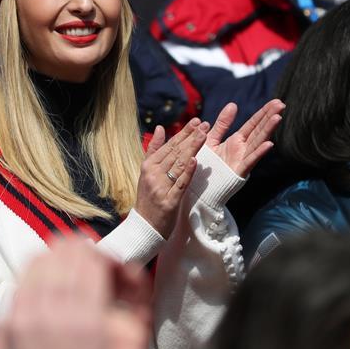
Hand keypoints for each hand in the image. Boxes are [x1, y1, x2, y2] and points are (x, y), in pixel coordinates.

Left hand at [0, 238, 151, 348]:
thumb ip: (136, 310)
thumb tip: (131, 274)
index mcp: (83, 320)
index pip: (90, 256)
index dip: (106, 257)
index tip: (114, 270)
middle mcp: (46, 313)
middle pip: (62, 251)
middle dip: (83, 254)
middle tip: (95, 271)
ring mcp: (18, 320)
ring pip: (36, 262)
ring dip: (58, 263)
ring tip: (72, 278)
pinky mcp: (1, 330)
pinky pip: (19, 286)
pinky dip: (35, 281)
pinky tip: (48, 297)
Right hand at [134, 118, 208, 236]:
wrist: (144, 227)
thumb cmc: (148, 198)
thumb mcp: (146, 172)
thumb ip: (154, 149)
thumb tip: (160, 128)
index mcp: (148, 166)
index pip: (169, 146)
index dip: (183, 133)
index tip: (196, 121)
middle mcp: (153, 175)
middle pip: (175, 153)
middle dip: (191, 137)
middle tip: (204, 124)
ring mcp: (160, 188)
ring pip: (178, 165)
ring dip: (192, 149)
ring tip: (204, 136)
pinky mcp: (169, 202)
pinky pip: (180, 184)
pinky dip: (187, 172)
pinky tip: (195, 161)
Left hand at [206, 99, 284, 177]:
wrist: (199, 187)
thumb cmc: (205, 164)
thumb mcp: (211, 138)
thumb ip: (223, 123)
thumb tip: (233, 104)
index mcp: (237, 141)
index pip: (253, 123)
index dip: (264, 112)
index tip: (276, 102)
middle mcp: (243, 149)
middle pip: (259, 130)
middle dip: (270, 117)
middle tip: (281, 104)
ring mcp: (242, 159)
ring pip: (258, 142)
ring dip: (268, 130)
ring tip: (278, 117)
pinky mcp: (239, 171)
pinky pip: (250, 161)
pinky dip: (259, 153)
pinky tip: (269, 144)